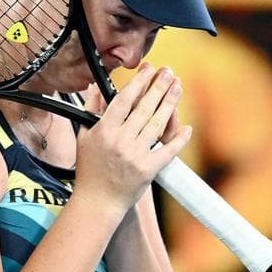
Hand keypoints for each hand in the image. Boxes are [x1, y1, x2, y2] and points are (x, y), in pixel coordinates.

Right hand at [73, 63, 190, 212]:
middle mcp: (120, 141)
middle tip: (169, 73)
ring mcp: (135, 155)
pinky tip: (187, 128)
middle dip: (159, 87)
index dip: (138, 82)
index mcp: (104, 130)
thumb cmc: (90, 169)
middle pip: (144, 108)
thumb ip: (91, 110)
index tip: (149, 69)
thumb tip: (96, 87)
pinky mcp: (148, 170)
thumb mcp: (84, 136)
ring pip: (157, 125)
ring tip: (178, 89)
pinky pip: (167, 151)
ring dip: (170, 104)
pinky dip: (179, 139)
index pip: (123, 100)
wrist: (97, 201)